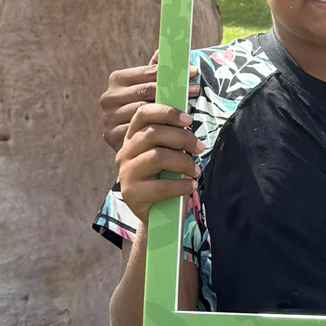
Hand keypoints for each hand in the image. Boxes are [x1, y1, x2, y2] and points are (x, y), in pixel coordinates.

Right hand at [100, 51, 198, 152]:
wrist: (130, 141)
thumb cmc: (143, 105)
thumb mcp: (149, 86)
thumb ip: (156, 70)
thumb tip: (164, 50)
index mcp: (117, 79)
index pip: (148, 72)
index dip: (172, 72)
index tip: (193, 72)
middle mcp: (109, 97)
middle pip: (147, 91)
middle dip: (174, 90)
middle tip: (196, 90)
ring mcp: (108, 118)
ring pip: (144, 111)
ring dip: (170, 112)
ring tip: (190, 111)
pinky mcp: (111, 136)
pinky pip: (140, 131)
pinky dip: (160, 130)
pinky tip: (176, 130)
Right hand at [116, 102, 203, 222]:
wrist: (158, 212)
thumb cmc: (167, 176)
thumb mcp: (170, 151)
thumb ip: (173, 136)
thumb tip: (187, 120)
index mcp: (134, 136)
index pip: (143, 113)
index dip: (167, 112)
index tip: (189, 119)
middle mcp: (125, 152)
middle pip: (153, 133)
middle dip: (182, 138)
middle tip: (200, 148)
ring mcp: (126, 173)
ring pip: (157, 157)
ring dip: (183, 162)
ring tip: (195, 171)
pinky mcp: (131, 194)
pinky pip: (160, 186)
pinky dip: (181, 185)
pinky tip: (190, 186)